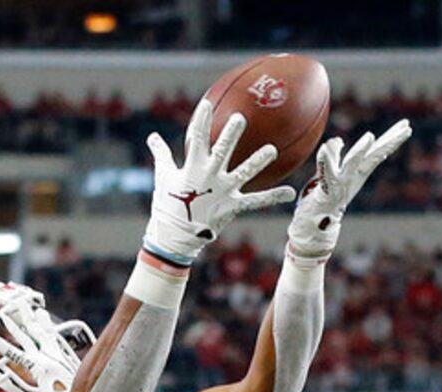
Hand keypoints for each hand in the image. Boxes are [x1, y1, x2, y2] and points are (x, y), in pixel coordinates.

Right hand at [145, 99, 296, 264]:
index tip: (207, 105)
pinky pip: (256, 201)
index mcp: (193, 166)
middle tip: (240, 118)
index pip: (197, 139)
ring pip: (244, 173)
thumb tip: (152, 137)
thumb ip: (161, 154)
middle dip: (231, 134)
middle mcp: (210, 176)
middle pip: (222, 150)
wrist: (176, 237)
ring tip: (272, 149)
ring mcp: (223, 191)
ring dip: (258, 161)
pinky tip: (290, 193)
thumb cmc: (168, 205)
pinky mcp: (233, 206)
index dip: (201, 121)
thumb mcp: (163, 177)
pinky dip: (273, 197)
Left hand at [286, 119, 412, 263]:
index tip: (407, 127)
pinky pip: (327, 173)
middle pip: (374, 156)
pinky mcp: (327, 192)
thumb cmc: (324, 198)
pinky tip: (326, 146)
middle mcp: (353, 178)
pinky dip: (327, 160)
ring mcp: (341, 185)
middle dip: (389, 142)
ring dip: (360, 152)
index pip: (378, 152)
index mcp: (358, 173)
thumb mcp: (330, 173)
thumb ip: (334, 155)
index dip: (392, 139)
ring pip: (352, 165)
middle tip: (405, 129)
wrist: (314, 226)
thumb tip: (336, 140)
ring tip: (369, 137)